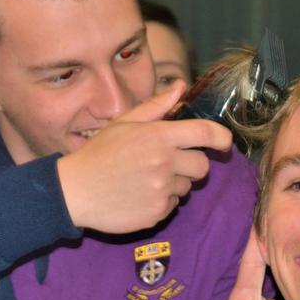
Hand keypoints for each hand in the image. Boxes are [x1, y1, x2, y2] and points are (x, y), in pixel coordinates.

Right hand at [57, 81, 232, 233]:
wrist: (74, 191)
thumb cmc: (99, 154)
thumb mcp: (124, 123)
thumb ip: (156, 107)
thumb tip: (181, 87)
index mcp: (157, 136)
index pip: (205, 132)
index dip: (222, 137)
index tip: (225, 142)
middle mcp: (164, 162)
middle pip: (202, 166)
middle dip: (192, 164)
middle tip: (168, 163)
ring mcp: (162, 189)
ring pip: (187, 187)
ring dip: (174, 183)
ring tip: (145, 179)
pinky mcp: (158, 212)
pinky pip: (173, 204)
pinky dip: (162, 201)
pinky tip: (139, 194)